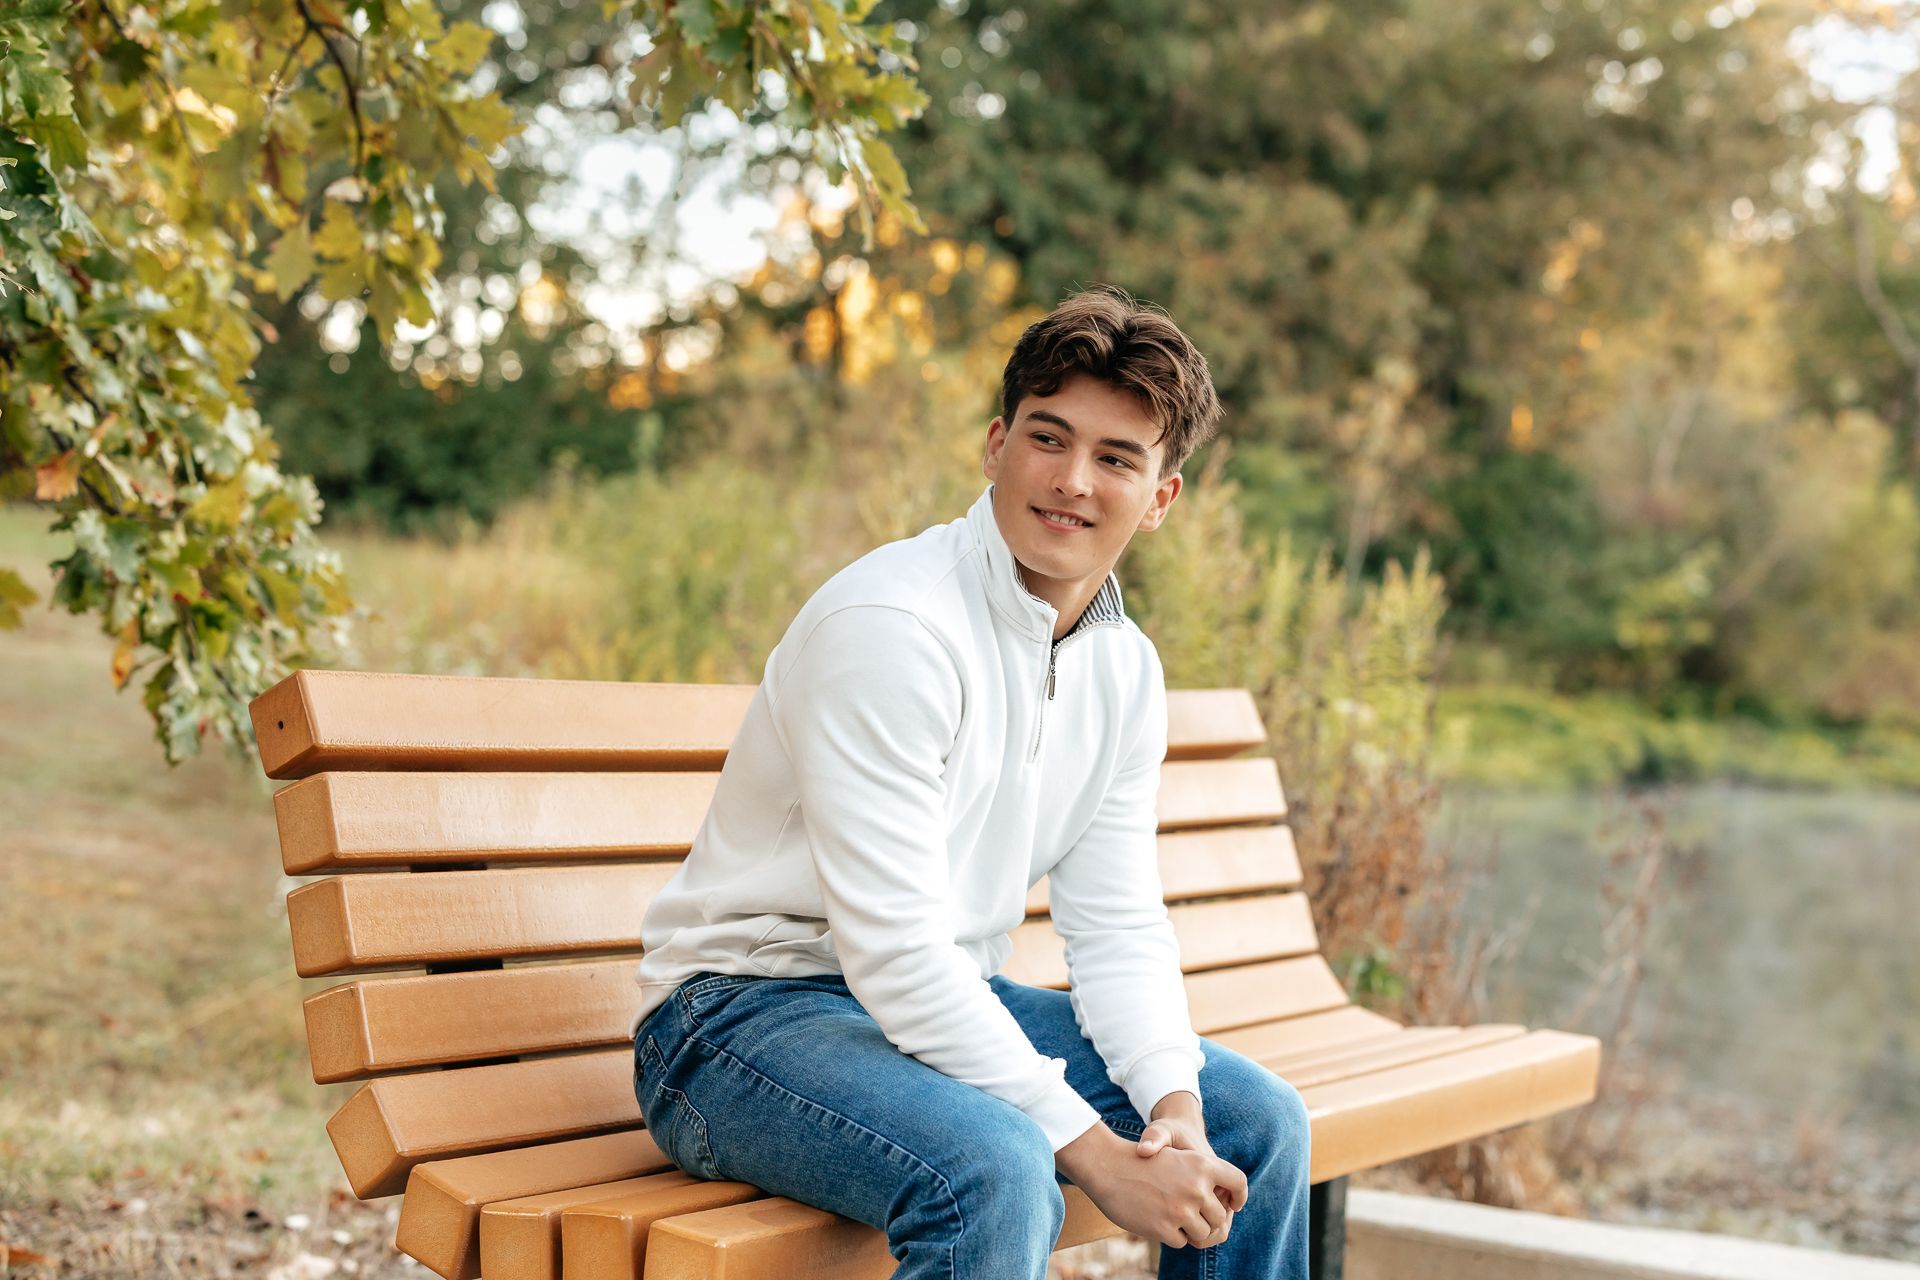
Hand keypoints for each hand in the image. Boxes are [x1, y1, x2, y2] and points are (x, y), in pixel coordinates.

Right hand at [1056, 1115, 1244, 1250]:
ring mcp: (1181, 1209)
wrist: (1108, 1166)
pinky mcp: (1165, 1228)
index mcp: (1202, 1163)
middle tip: (1187, 1211)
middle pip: (1220, 1218)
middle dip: (1206, 1219)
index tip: (1232, 1204)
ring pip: (1203, 1234)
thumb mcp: (1178, 1158)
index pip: (1238, 1182)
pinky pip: (1181, 1242)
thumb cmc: (1143, 1163)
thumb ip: (1203, 1180)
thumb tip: (1225, 1215)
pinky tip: (1155, 1218)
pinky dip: (1171, 1235)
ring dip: (1189, 1230)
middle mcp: (1196, 1187)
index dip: (1239, 1196)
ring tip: (1170, 1214)